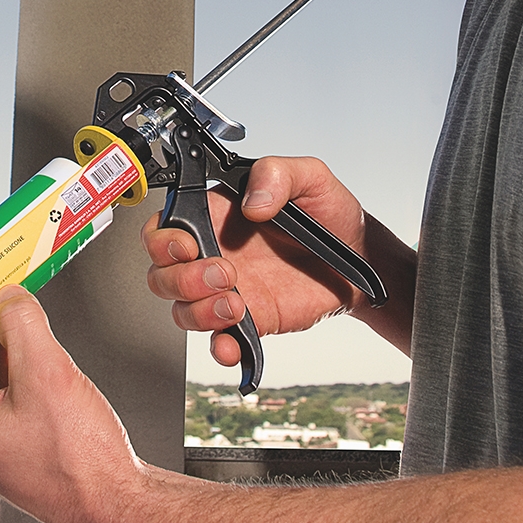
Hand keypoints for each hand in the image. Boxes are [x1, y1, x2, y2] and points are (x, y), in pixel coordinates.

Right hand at [143, 156, 370, 367]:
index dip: (162, 239)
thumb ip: (275, 174)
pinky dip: (220, 348)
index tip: (186, 244)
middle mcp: (214, 253)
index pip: (164, 227)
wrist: (361, 256)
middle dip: (182, 279)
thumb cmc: (329, 213)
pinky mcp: (250, 320)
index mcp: (216, 214)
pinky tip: (232, 344)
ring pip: (183, 310)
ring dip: (199, 312)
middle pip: (163, 274)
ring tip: (236, 303)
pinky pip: (220, 341)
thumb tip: (252, 203)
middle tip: (223, 272)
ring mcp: (228, 290)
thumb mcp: (308, 176)